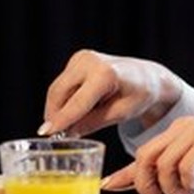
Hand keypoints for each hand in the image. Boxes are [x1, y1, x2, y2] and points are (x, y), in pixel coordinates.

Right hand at [42, 50, 183, 136]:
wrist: (147, 76)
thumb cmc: (139, 95)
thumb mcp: (121, 114)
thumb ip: (93, 123)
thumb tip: (67, 133)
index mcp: (106, 74)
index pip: (77, 102)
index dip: (62, 119)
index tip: (46, 134)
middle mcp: (91, 60)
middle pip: (60, 93)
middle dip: (55, 115)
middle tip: (55, 136)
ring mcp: (82, 57)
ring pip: (57, 89)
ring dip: (58, 108)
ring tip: (68, 125)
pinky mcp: (78, 59)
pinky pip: (63, 84)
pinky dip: (64, 99)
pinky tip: (76, 110)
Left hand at [101, 115, 193, 193]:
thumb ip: (172, 175)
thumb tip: (144, 190)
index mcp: (178, 131)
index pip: (143, 153)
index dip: (124, 174)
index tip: (107, 187)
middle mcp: (183, 127)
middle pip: (145, 158)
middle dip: (146, 187)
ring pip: (163, 167)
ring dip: (173, 190)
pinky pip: (184, 168)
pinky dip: (189, 184)